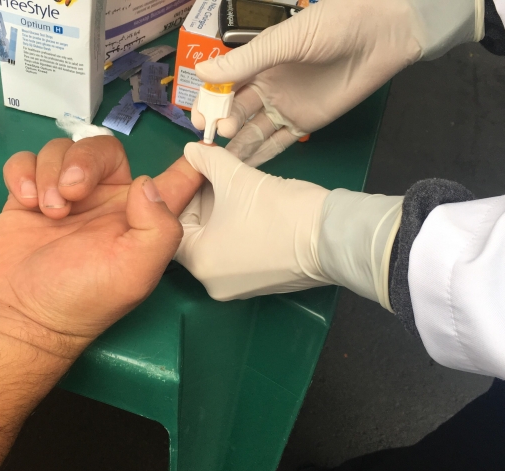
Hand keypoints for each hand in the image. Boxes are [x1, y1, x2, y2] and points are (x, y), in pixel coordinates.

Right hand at [0, 137, 203, 356]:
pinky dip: (23, 173)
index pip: (175, 178)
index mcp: (140, 215)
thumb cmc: (83, 299)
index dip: (191, 158)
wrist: (21, 316)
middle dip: (83, 162)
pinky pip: (27, 160)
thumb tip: (148, 184)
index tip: (198, 141)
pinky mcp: (27, 197)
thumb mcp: (136, 272)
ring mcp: (65, 196)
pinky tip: (25, 202)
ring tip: (46, 210)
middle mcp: (106, 201)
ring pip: (61, 150)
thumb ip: (158, 227)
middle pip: (102, 148)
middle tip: (70, 194)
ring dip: (50, 173)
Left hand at [176, 143, 401, 308]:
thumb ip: (206, 160)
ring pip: (216, 243)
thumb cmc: (278, 210)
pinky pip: (236, 253)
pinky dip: (237, 230)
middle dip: (202, 203)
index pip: (171, 227)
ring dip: (220, 214)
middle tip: (212, 173)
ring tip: (233, 186)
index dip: (179, 195)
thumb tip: (191, 149)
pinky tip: (250, 207)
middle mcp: (212, 282)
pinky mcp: (259, 284)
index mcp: (199, 263)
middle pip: (194, 236)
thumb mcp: (236, 177)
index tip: (190, 172)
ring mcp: (237, 287)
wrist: (333, 238)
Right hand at [191, 0, 482, 165]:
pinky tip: (244, 168)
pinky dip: (261, 155)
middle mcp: (267, 87)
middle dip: (223, 124)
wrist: (381, 34)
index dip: (210, 101)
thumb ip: (246, 61)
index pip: (225, 86)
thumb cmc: (331, 25)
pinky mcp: (305, 124)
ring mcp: (285, 107)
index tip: (198, 117)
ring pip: (253, 131)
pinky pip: (278, 143)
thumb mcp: (284, 41)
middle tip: (218, 135)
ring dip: (238, 144)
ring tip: (224, 160)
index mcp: (258, 62)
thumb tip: (203, 72)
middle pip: (236, 112)